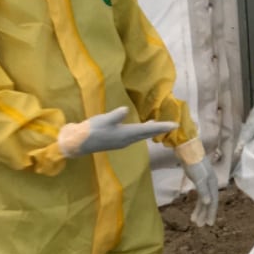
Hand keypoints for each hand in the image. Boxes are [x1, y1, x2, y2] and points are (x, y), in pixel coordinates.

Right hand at [59, 106, 176, 156]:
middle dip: (159, 129)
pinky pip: (134, 135)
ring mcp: (121, 141)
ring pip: (140, 135)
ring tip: (158, 125)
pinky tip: (141, 128)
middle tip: (172, 125)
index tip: (175, 125)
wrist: (78, 143)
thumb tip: (125, 110)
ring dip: (150, 131)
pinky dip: (141, 131)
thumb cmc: (90, 131)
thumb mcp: (103, 121)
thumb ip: (115, 116)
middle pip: (147, 134)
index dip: (162, 127)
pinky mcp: (116, 140)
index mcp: (126, 134)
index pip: (148, 130)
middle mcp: (127, 140)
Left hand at [181, 157, 218, 225]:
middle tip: (200, 225)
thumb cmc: (193, 163)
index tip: (209, 224)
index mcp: (213, 183)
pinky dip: (197, 203)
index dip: (211, 213)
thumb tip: (208, 203)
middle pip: (209, 202)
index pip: (213, 201)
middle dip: (205, 214)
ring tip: (194, 220)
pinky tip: (194, 209)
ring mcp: (205, 182)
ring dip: (200, 210)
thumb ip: (203, 190)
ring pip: (204, 200)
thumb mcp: (199, 177)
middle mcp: (211, 184)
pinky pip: (200, 195)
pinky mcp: (198, 180)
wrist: (187, 149)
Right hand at [234, 76, 253, 157]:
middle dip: (240, 144)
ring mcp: (252, 117)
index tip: (238, 152)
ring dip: (243, 139)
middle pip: (244, 134)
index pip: (248, 134)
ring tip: (241, 150)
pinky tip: (249, 140)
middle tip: (237, 156)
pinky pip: (248, 128)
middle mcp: (252, 119)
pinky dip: (247, 134)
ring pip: (245, 131)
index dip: (243, 144)